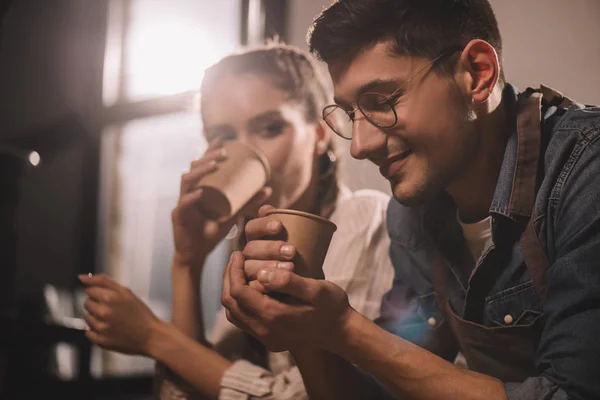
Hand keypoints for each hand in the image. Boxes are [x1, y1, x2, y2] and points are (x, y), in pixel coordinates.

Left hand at [79, 274, 159, 355]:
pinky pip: (88, 333)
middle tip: (113, 310)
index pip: (89, 291)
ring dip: (96, 317)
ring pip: (86, 318)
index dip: (100, 293)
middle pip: (86, 303)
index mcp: (109, 298)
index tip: (111, 299)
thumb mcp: (126, 292)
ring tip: (113, 320)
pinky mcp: (101, 341)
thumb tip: (81, 277)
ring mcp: (101, 328)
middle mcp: (104, 313)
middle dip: (97, 304)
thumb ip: (102, 281)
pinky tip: (109, 329)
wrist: (151, 336)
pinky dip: (96, 331)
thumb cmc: (140, 313)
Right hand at [172, 140, 270, 267]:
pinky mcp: (178, 217)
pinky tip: (200, 192)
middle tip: (223, 152)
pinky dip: (191, 198)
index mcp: (199, 189)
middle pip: (193, 169)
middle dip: (207, 157)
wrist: (196, 255)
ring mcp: (182, 204)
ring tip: (214, 165)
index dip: (209, 150)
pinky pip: (183, 205)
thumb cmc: (212, 232)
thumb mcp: (233, 214)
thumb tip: (268, 188)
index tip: (223, 139)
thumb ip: (248, 202)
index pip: (202, 165)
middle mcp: (188, 193)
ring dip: (199, 171)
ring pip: (186, 182)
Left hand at [220, 251, 352, 352]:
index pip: (238, 292)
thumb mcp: (316, 289)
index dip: (234, 270)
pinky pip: (243, 321)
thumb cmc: (331, 307)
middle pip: (230, 304)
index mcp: (273, 316)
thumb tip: (261, 274)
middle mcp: (264, 330)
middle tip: (234, 259)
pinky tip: (249, 288)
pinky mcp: (269, 340)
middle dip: (229, 279)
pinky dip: (240, 303)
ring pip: (233, 314)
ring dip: (232, 291)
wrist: (342, 333)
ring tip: (238, 271)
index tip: (238, 253)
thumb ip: (288, 281)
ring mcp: (266, 338)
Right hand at [239, 204, 310, 283]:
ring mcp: (249, 273)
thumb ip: (287, 226)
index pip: (252, 228)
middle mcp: (250, 255)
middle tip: (291, 251)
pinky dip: (262, 286)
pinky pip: (251, 289)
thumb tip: (267, 207)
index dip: (262, 225)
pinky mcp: (253, 291)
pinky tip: (274, 286)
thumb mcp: (300, 241)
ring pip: (250, 268)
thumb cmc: (303, 258)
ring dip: (268, 267)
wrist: (310, 285)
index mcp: (257, 239)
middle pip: (251, 248)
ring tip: (292, 268)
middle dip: (270, 248)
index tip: (279, 226)